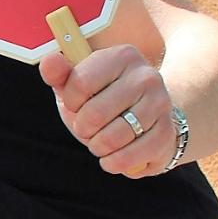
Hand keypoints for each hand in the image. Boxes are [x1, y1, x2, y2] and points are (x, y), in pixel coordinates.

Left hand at [38, 44, 173, 175]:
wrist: (146, 121)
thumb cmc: (103, 101)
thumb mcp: (78, 86)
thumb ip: (59, 74)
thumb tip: (49, 61)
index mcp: (122, 56)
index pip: (80, 83)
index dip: (72, 102)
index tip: (79, 103)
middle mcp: (146, 76)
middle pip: (94, 114)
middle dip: (83, 128)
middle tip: (90, 127)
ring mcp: (161, 104)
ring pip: (111, 138)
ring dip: (98, 147)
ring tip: (102, 141)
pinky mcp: (168, 133)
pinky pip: (128, 157)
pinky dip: (113, 162)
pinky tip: (114, 156)